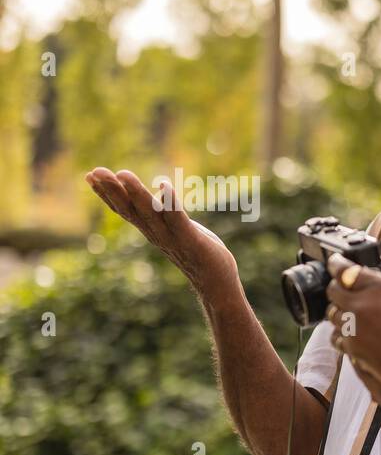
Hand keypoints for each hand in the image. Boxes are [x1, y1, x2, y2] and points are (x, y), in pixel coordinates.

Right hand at [84, 168, 237, 288]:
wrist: (217, 283)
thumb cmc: (197, 253)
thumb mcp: (176, 229)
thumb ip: (164, 215)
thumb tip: (158, 191)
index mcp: (151, 230)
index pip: (124, 210)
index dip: (106, 194)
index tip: (89, 175)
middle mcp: (156, 234)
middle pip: (130, 210)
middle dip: (112, 190)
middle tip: (95, 171)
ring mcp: (172, 238)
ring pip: (150, 213)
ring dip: (136, 193)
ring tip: (122, 173)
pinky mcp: (191, 240)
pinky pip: (177, 219)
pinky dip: (169, 203)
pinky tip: (164, 185)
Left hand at [324, 254, 380, 413]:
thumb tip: (374, 275)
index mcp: (380, 288)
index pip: (344, 269)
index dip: (336, 264)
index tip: (335, 263)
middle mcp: (362, 304)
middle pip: (333, 290)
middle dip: (338, 289)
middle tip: (347, 292)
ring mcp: (353, 327)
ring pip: (332, 314)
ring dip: (341, 313)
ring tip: (358, 318)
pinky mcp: (350, 347)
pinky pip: (337, 336)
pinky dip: (344, 334)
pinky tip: (359, 336)